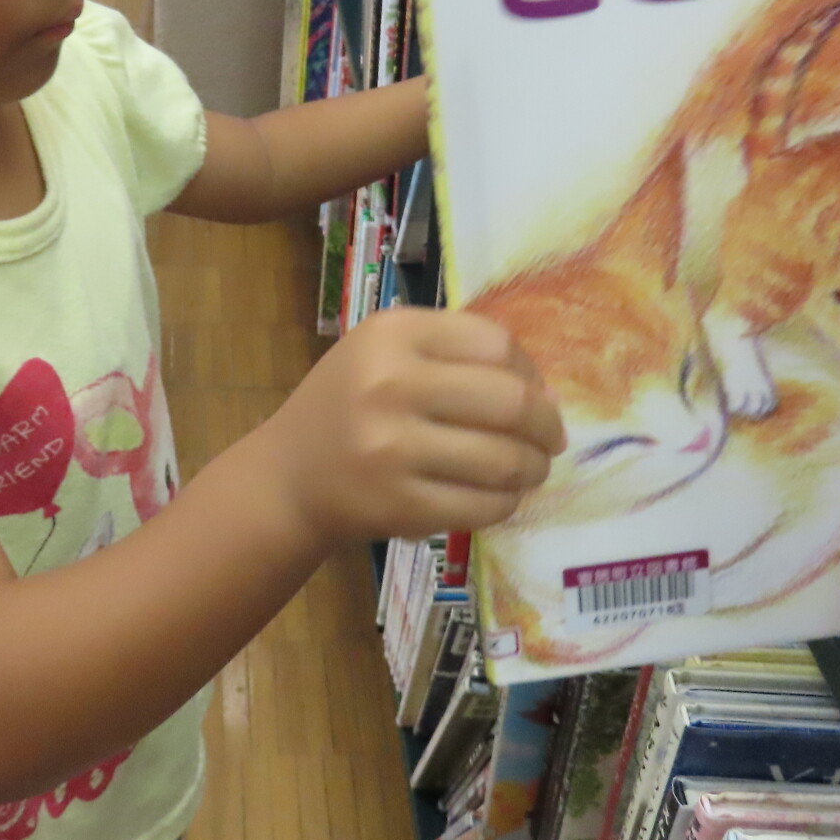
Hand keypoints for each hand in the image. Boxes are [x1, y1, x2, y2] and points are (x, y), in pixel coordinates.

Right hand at [261, 307, 564, 543]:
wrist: (289, 476)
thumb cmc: (348, 404)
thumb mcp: (385, 352)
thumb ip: (456, 354)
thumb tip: (545, 392)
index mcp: (391, 333)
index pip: (496, 344)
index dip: (531, 371)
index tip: (537, 392)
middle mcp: (389, 384)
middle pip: (509, 401)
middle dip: (546, 425)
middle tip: (551, 439)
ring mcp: (392, 449)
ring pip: (504, 460)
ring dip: (533, 469)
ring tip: (532, 470)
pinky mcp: (400, 505)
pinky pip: (483, 505)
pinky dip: (507, 503)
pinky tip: (502, 496)